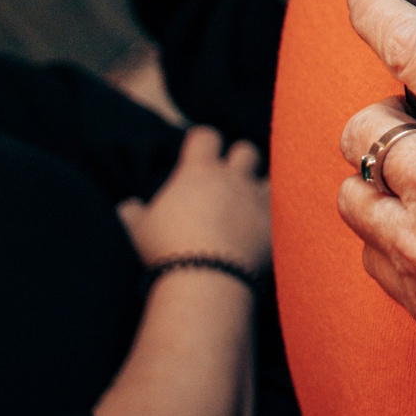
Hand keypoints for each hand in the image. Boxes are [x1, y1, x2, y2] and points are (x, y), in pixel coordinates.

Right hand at [119, 127, 270, 271]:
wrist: (207, 278)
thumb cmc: (167, 250)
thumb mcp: (139, 230)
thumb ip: (134, 214)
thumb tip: (128, 207)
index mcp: (199, 172)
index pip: (206, 137)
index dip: (203, 143)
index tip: (197, 155)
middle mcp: (234, 178)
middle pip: (246, 150)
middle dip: (239, 161)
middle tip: (228, 182)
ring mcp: (260, 199)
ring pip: (272, 177)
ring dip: (263, 187)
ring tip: (252, 204)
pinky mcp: (278, 224)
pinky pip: (287, 211)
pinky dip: (278, 217)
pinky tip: (270, 229)